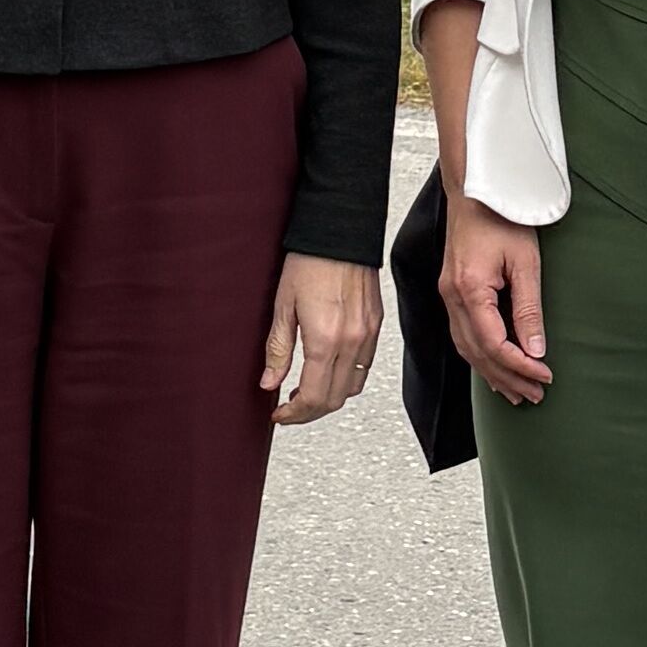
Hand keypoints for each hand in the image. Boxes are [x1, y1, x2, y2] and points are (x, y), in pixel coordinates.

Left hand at [261, 257, 380, 425]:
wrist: (340, 231)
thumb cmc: (309, 261)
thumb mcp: (282, 306)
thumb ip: (277, 349)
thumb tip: (269, 382)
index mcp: (325, 340)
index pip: (312, 398)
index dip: (294, 414)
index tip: (279, 414)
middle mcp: (352, 342)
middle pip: (334, 400)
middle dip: (309, 412)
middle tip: (289, 409)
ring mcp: (367, 335)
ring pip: (352, 388)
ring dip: (329, 397)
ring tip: (306, 390)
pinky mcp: (376, 326)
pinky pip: (365, 367)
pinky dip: (346, 379)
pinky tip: (328, 370)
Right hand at [441, 187, 551, 403]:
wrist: (475, 190)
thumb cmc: (502, 217)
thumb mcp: (526, 262)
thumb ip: (528, 308)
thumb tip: (535, 349)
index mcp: (469, 289)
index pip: (494, 344)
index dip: (519, 366)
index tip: (544, 376)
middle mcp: (451, 297)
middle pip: (477, 353)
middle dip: (507, 378)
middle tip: (536, 395)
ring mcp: (447, 295)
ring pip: (466, 348)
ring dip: (492, 373)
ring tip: (516, 392)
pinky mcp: (451, 292)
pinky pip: (462, 335)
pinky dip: (479, 356)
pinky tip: (493, 367)